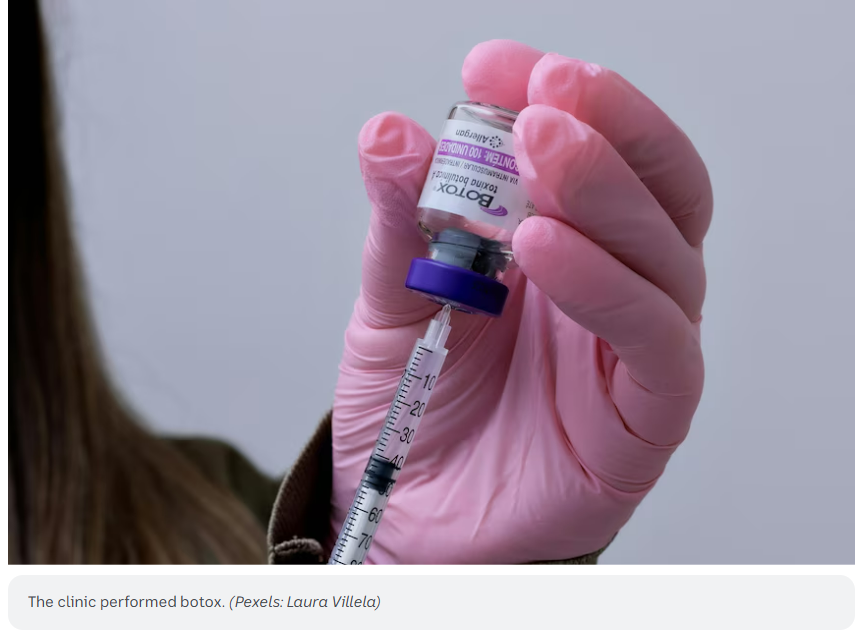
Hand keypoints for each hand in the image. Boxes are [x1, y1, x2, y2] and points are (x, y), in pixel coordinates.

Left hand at [329, 40, 711, 563]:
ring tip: (539, 150)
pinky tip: (544, 247)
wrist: (407, 511)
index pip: (598, 152)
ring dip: (606, 193)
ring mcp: (635, 351)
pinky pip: (655, 342)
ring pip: (666, 256)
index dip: (561, 99)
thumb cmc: (413, 402)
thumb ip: (405, 222)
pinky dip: (606, 285)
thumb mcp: (395, 297)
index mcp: (569, 246)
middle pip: (657, 190)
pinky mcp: (647, 418)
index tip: (495, 65)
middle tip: (543, 93)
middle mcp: (614, 287)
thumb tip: (389, 132)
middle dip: (607, 129)